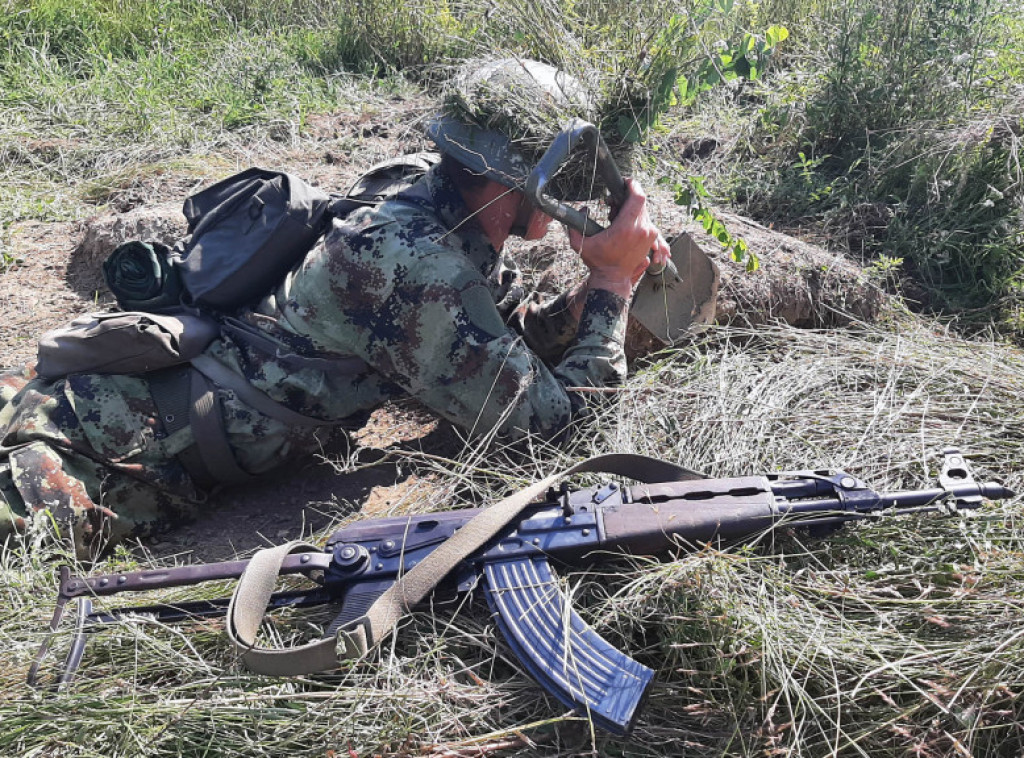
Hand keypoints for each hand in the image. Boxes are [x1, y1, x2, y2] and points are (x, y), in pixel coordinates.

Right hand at [565, 179, 670, 299]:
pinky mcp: (651, 238)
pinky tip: (623, 225)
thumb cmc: (598, 261)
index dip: (633, 185)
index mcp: (626, 228)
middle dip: (626, 199)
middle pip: (640, 202)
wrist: (613, 278)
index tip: (625, 182)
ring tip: (615, 219)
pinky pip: (646, 220)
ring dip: (630, 209)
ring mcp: (649, 234)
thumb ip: (576, 224)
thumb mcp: (580, 243)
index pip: (638, 197)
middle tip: (612, 206)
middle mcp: (641, 230)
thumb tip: (583, 209)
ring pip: (643, 210)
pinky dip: (635, 218)